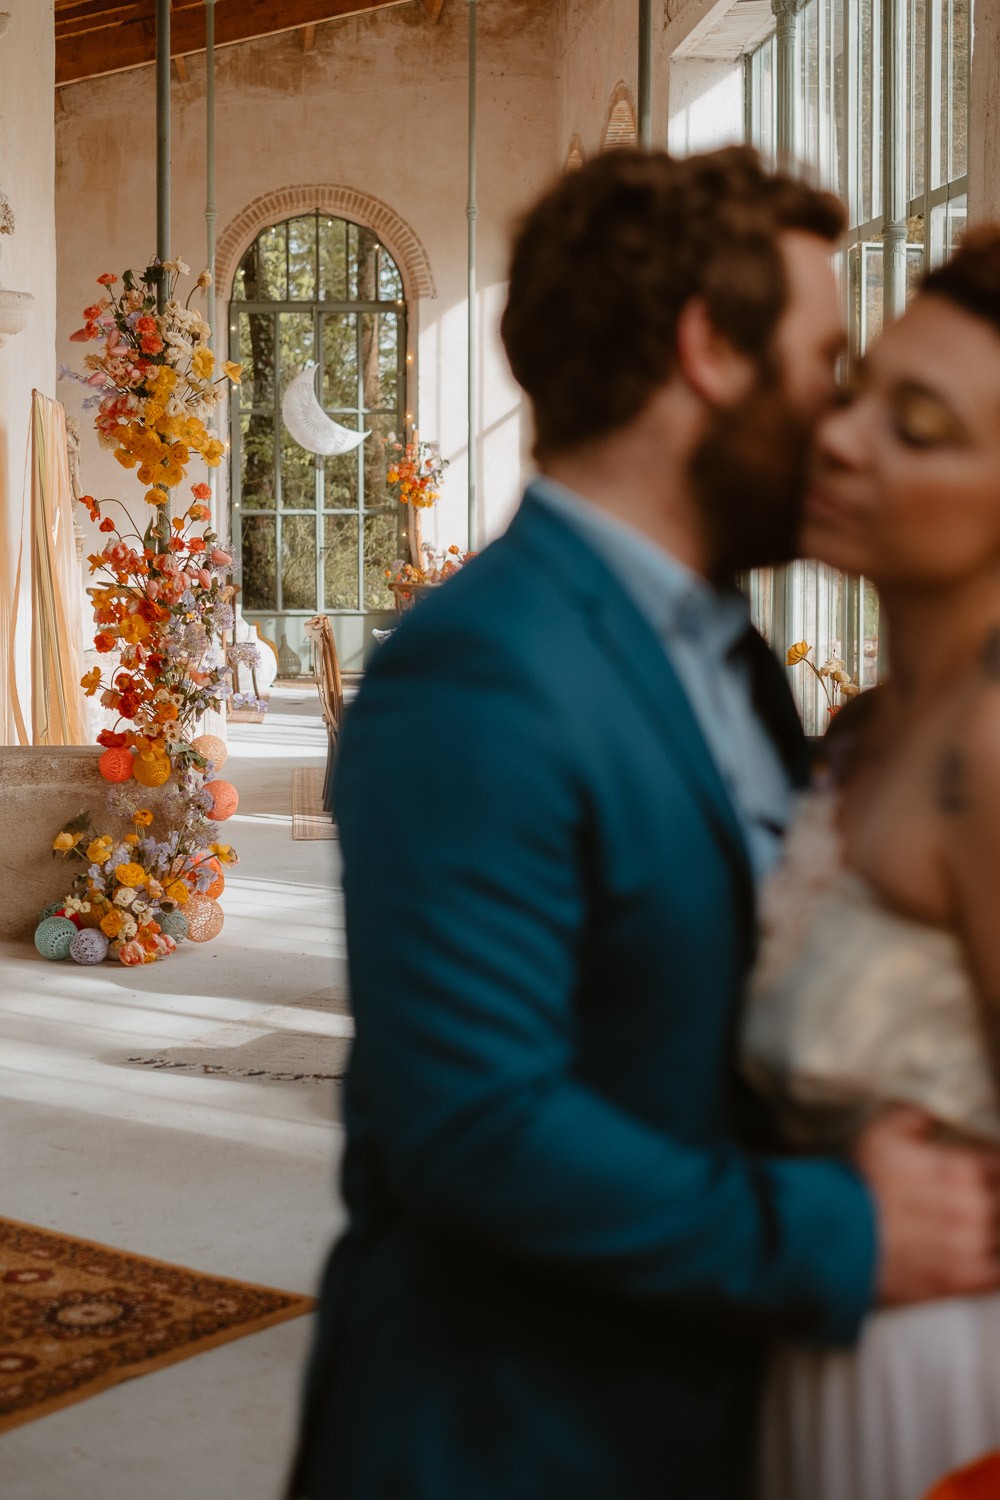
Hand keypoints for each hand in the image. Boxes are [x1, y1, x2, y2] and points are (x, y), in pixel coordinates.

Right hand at [852, 1106, 999, 1304]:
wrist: (835, 1237)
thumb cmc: (857, 1182)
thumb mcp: (881, 1132)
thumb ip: (917, 1116)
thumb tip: (938, 1113)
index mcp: (959, 1168)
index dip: (996, 1164)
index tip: (988, 1167)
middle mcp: (973, 1206)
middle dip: (996, 1196)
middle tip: (984, 1198)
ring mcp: (971, 1246)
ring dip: (996, 1225)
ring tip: (985, 1221)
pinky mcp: (963, 1281)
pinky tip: (990, 1252)